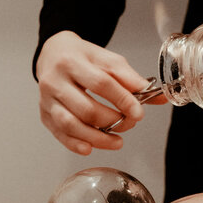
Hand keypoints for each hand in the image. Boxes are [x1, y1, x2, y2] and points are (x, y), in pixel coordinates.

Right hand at [36, 30, 153, 153]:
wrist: (53, 54)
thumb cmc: (83, 58)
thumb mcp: (108, 60)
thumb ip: (132, 79)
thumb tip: (159, 97)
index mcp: (72, 61)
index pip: (101, 83)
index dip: (122, 100)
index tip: (138, 112)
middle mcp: (55, 81)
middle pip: (86, 108)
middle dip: (112, 121)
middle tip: (129, 124)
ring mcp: (47, 99)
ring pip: (70, 124)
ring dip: (97, 138)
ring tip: (117, 141)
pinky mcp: (44, 114)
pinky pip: (59, 134)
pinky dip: (75, 144)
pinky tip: (90, 148)